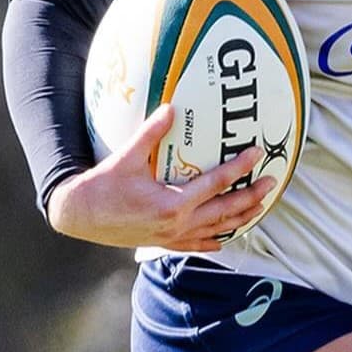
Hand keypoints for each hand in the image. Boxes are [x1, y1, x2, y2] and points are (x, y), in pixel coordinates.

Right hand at [46, 104, 274, 251]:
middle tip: (271, 183)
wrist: (79, 216)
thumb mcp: (127, 156)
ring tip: (259, 207)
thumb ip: (151, 132)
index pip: (216, 183)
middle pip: (225, 211)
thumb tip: (171, 107)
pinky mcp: (163, 243)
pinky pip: (197, 244)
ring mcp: (172, 237)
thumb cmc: (102, 186)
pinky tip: (226, 237)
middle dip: (251, 197)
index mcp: (172, 203)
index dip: (239, 168)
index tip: (256, 153)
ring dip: (240, 219)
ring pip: (216, 230)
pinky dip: (215, 240)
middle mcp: (177, 224)